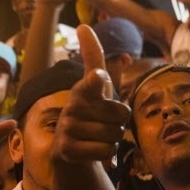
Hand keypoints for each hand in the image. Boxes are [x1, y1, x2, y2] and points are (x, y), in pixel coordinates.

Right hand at [53, 25, 130, 163]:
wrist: (71, 148)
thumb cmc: (93, 114)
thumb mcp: (100, 90)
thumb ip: (101, 67)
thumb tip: (98, 36)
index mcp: (84, 89)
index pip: (93, 80)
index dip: (96, 79)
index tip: (97, 76)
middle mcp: (73, 106)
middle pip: (123, 114)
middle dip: (120, 122)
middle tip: (105, 123)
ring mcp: (67, 127)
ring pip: (115, 134)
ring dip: (113, 138)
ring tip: (97, 136)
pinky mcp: (66, 148)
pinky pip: (106, 151)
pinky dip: (107, 153)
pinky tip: (93, 148)